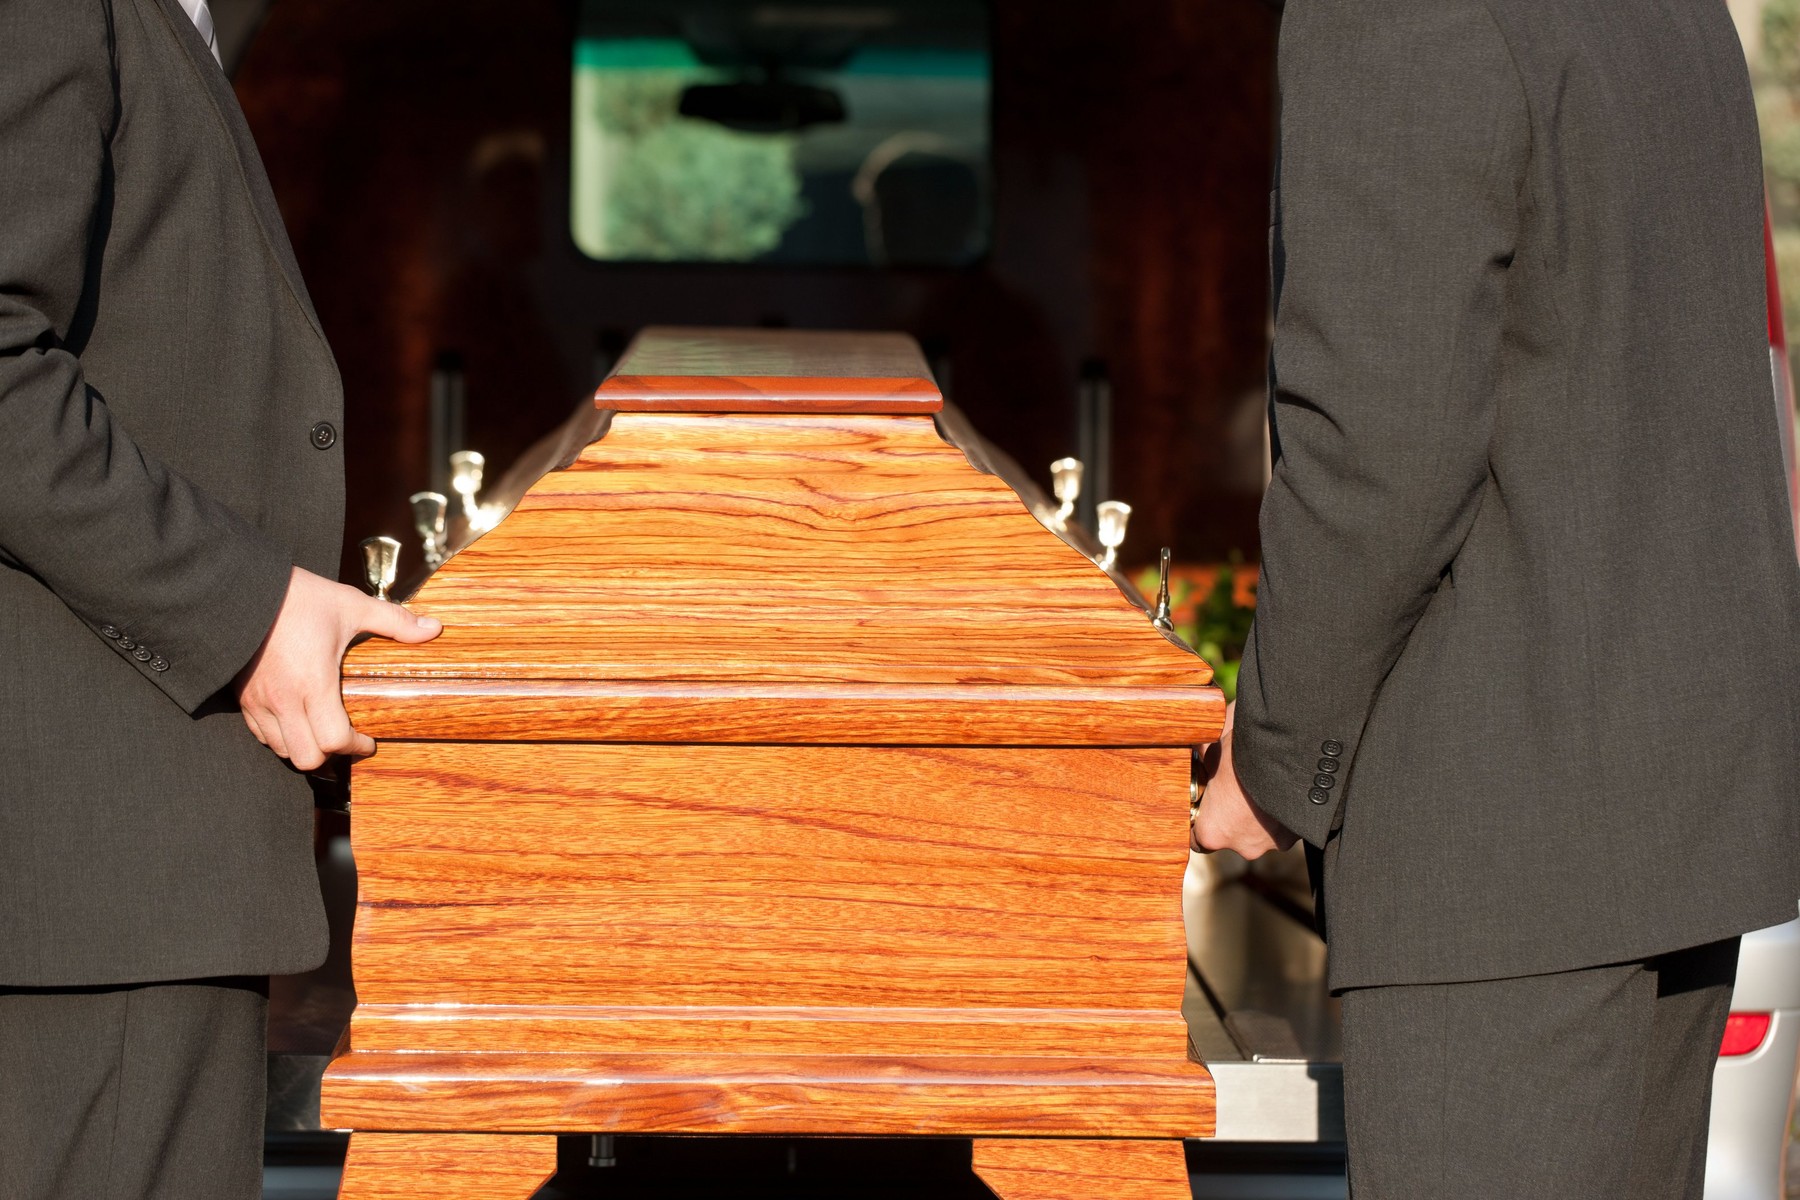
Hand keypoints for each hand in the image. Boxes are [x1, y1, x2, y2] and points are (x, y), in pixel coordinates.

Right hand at [234, 567, 441, 770]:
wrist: (243, 589)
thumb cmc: (299, 597)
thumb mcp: (351, 605)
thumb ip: (394, 621)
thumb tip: (433, 629)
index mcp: (313, 682)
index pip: (334, 740)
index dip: (356, 746)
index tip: (368, 740)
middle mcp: (283, 699)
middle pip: (307, 758)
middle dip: (331, 755)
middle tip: (347, 740)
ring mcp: (259, 701)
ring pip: (282, 750)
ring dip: (305, 747)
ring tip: (323, 732)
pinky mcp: (242, 697)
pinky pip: (260, 735)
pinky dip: (281, 736)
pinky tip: (297, 720)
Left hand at [1191, 700, 1297, 858]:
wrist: (1296, 752)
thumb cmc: (1245, 753)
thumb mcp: (1213, 750)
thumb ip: (1202, 760)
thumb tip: (1197, 752)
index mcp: (1212, 831)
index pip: (1195, 838)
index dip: (1198, 819)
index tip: (1202, 803)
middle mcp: (1241, 846)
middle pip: (1228, 834)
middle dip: (1229, 814)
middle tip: (1235, 788)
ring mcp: (1270, 844)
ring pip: (1255, 831)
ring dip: (1255, 815)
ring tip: (1259, 785)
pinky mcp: (1294, 837)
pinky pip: (1279, 827)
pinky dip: (1277, 812)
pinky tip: (1277, 790)